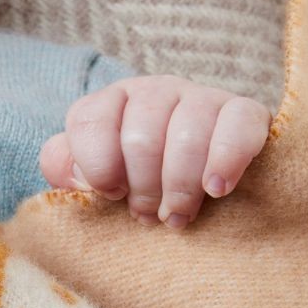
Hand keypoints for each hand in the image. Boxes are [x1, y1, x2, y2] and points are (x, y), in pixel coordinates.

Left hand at [38, 75, 273, 227]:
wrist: (203, 178)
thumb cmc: (135, 179)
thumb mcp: (92, 172)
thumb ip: (65, 167)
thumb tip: (74, 175)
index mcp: (109, 102)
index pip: (88, 121)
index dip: (97, 167)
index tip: (111, 194)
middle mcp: (152, 91)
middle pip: (140, 137)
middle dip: (142, 188)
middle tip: (147, 216)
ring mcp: (199, 96)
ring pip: (187, 136)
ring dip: (179, 187)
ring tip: (176, 216)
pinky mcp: (243, 111)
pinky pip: (237, 126)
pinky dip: (225, 161)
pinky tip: (216, 189)